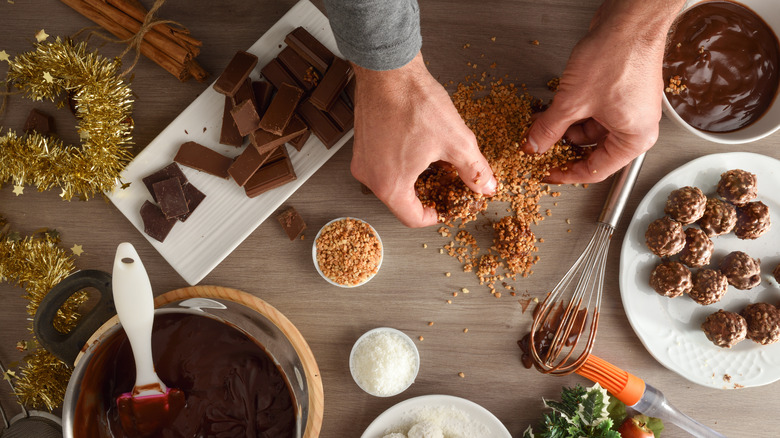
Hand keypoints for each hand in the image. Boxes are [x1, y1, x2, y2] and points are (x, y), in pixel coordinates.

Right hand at [350, 52, 496, 226]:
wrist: (389, 70)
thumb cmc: (413, 103)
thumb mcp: (456, 141)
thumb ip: (473, 169)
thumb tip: (485, 185)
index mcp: (390, 185)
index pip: (412, 218)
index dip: (435, 216)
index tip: (446, 207)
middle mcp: (370, 176)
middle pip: (401, 200)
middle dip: (427, 194)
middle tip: (446, 183)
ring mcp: (362, 159)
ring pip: (392, 180)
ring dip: (415, 177)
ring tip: (436, 161)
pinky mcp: (362, 143)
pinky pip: (383, 164)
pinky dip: (402, 162)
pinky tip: (420, 147)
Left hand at [524, 0, 683, 182]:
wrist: (629, 21)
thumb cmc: (618, 56)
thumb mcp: (572, 101)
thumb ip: (549, 128)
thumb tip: (535, 145)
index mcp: (634, 139)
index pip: (596, 171)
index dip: (566, 174)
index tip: (547, 173)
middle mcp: (637, 127)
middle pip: (593, 150)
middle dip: (563, 147)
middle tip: (540, 148)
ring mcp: (630, 109)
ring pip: (591, 129)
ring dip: (565, 128)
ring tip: (542, 125)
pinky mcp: (621, 93)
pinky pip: (594, 112)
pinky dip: (574, 113)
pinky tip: (554, 110)